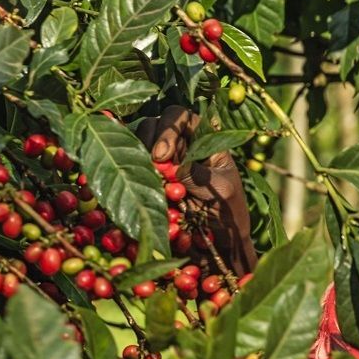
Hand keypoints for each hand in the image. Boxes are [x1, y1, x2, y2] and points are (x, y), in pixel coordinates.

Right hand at [137, 105, 257, 275]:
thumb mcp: (220, 189)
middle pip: (153, 125)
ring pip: (137, 143)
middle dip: (149, 143)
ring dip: (138, 158)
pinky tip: (134, 184)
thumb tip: (167, 163)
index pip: (180, 116)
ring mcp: (161, 161)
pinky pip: (130, 166)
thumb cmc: (229, 211)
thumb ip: (196, 173)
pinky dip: (129, 172)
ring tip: (149, 180)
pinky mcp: (148, 179)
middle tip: (153, 168)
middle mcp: (180, 144)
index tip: (163, 155)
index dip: (168, 129)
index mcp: (203, 138)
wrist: (220, 242)